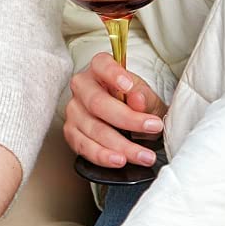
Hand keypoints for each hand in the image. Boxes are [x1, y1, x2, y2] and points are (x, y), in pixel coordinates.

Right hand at [64, 52, 167, 169]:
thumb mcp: (146, 97)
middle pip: (98, 103)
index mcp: (99, 69)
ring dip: (121, 146)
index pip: (101, 64)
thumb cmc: (136, 104)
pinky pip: (83, 147)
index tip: (128, 86)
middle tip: (153, 127)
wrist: (127, 123)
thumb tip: (137, 99)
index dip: (113, 74)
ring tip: (144, 155)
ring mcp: (73, 110)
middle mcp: (82, 88)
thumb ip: (143, 96)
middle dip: (127, 119)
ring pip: (93, 129)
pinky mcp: (71, 132)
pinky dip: (103, 156)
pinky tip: (119, 160)